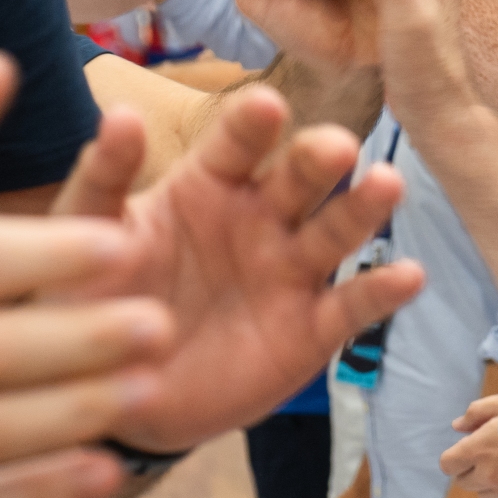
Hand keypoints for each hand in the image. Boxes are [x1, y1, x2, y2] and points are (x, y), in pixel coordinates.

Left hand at [68, 85, 424, 451]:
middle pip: (299, 178)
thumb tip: (119, 115)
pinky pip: (351, 307)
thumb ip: (103, 179)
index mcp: (208, 182)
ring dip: (363, 208)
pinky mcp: (310, 329)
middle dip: (319, 159)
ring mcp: (289, 271)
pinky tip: (410, 275)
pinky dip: (382, 293)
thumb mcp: (87, 235)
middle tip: (337, 147)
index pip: (236, 144)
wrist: (114, 391)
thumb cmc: (96, 294)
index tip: (265, 106)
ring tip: (387, 185)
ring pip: (336, 231)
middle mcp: (260, 217)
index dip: (252, 125)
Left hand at [440, 392, 497, 497]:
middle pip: (463, 482)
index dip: (454, 457)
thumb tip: (457, 426)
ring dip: (487, 481)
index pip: (448, 465)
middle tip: (488, 452)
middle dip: (469, 469)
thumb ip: (476, 412)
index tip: (466, 447)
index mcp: (481, 449)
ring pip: (482, 494)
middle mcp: (491, 475)